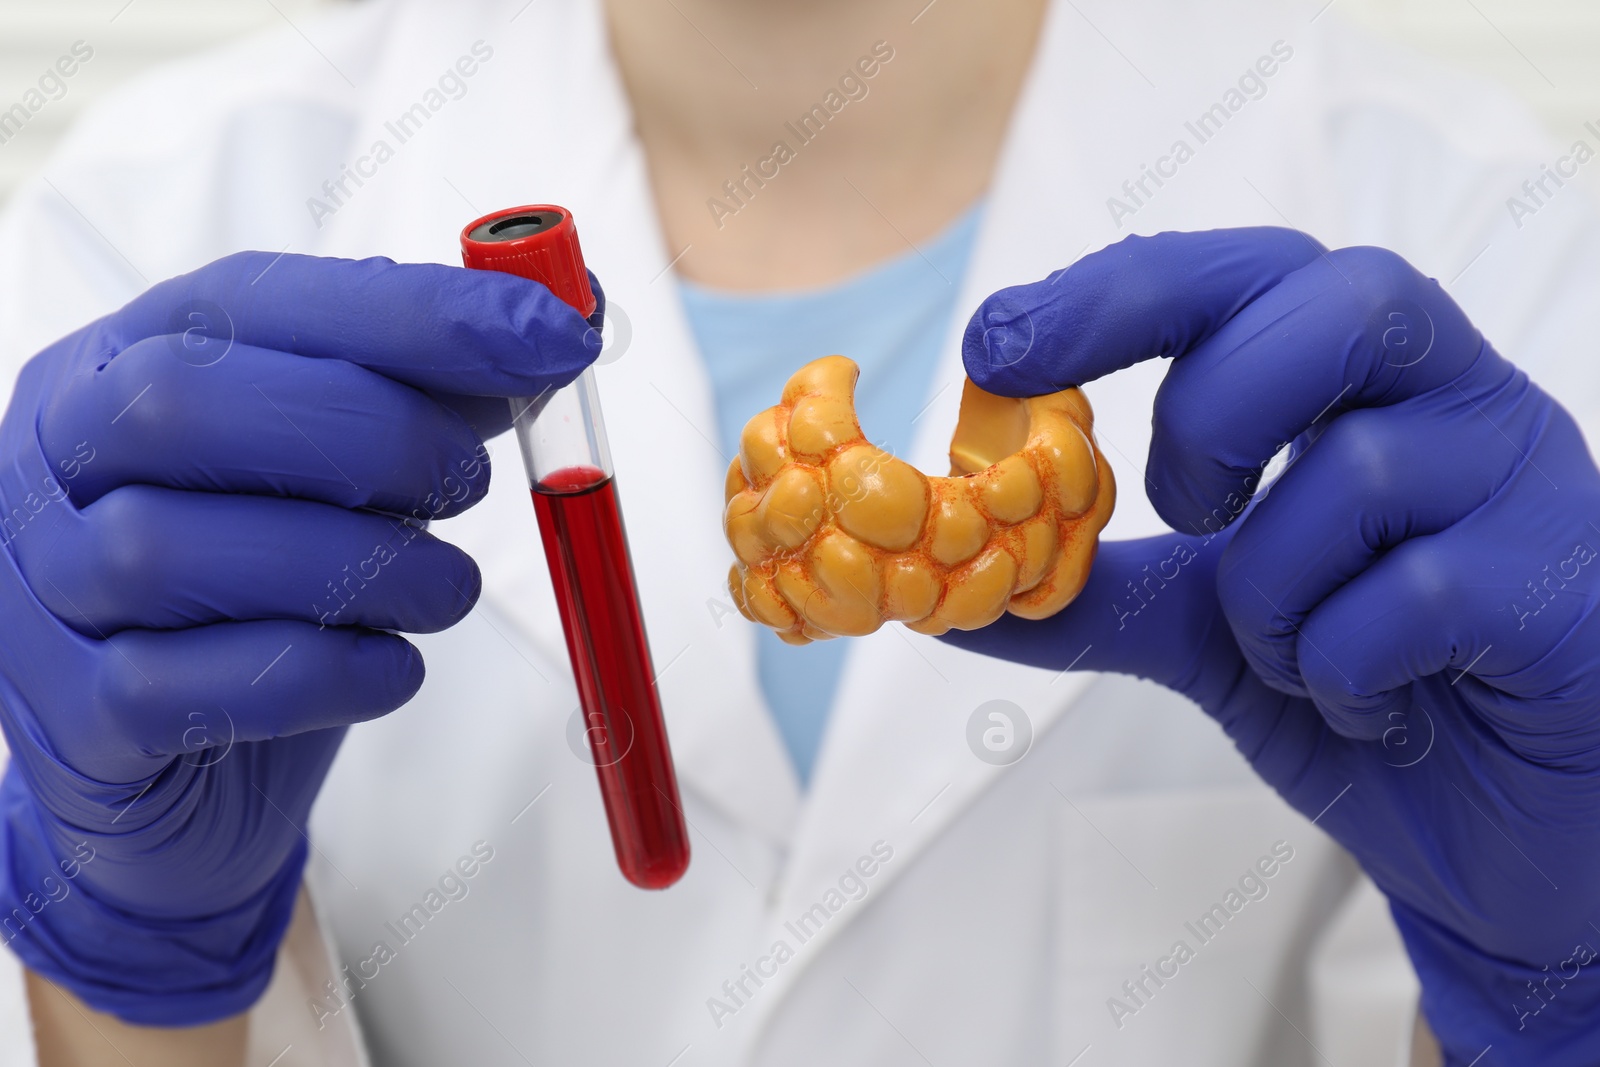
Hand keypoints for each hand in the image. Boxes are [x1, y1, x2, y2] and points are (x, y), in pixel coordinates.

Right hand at [0, 251, 599, 1023]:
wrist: (185, 775)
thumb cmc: (270, 594)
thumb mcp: (343, 476)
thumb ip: (426, 395)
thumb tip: (552, 330)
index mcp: (123, 363)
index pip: (255, 300)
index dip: (415, 312)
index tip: (555, 332)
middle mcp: (57, 461)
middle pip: (182, 404)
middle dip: (368, 434)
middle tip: (468, 485)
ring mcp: (43, 593)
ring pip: (171, 550)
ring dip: (359, 565)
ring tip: (444, 590)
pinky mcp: (78, 722)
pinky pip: (185, 687)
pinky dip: (322, 673)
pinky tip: (389, 667)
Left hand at [945, 228, 1599, 1063]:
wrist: (1504, 836)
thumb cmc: (1366, 690)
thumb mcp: (1205, 631)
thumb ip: (1091, 595)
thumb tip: (942, 599)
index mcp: (1367, 380)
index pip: (1248, 274)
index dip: (1116, 293)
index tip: (995, 345)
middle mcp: (1458, 399)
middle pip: (1337, 301)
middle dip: (1212, 409)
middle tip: (1182, 514)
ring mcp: (1529, 483)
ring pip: (1352, 474)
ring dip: (1270, 597)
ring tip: (1300, 659)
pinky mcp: (1566, 588)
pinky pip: (1412, 596)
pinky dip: (1342, 668)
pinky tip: (1374, 706)